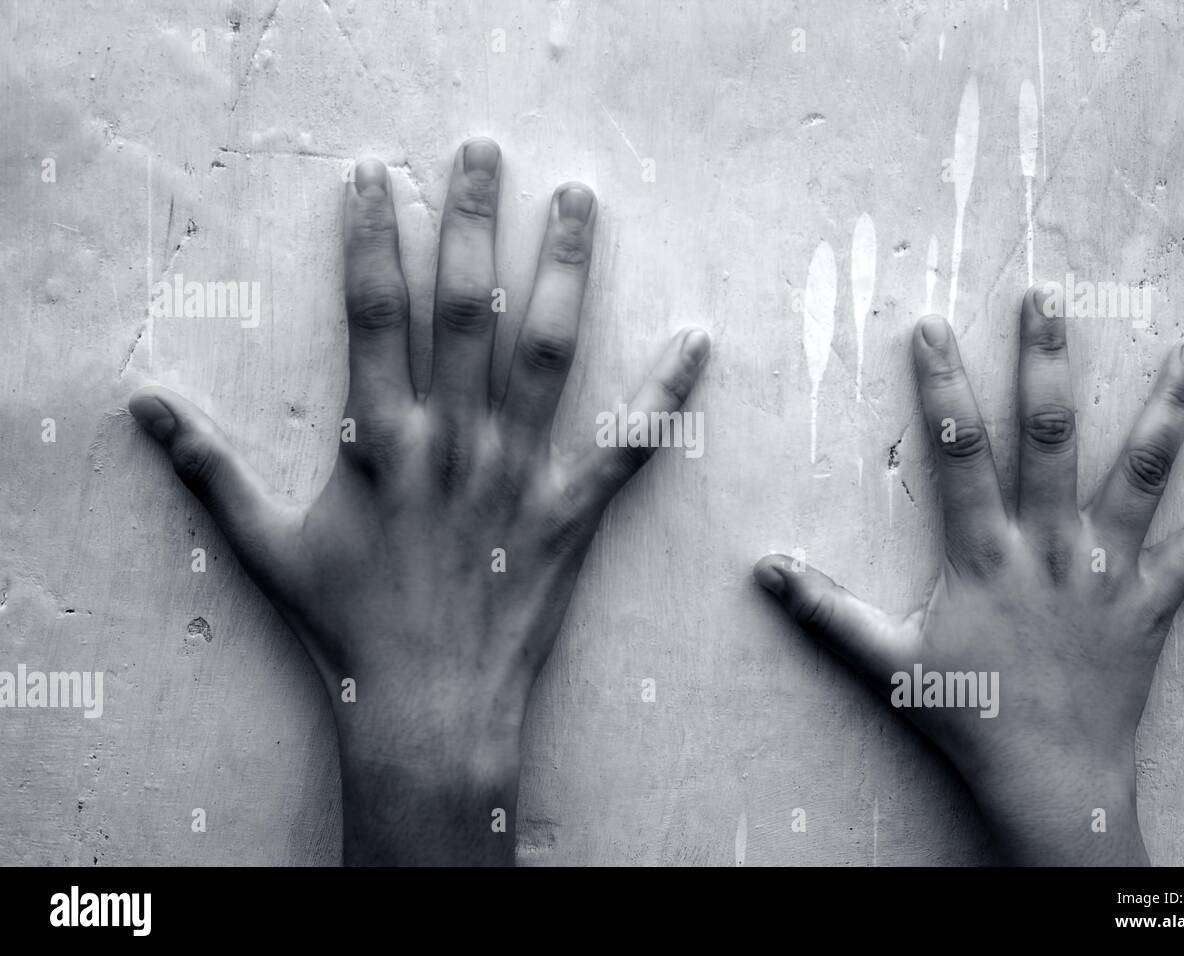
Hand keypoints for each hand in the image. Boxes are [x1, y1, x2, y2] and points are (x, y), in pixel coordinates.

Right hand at [129, 139, 709, 863]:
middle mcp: (453, 441)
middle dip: (471, 221)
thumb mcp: (266, 546)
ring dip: (562, 271)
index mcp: (381, 440)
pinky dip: (663, 398)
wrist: (426, 710)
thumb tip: (146, 408)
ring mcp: (518, 475)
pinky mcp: (569, 516)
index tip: (377, 172)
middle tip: (484, 149)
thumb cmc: (347, 626)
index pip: (373, 313)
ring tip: (579, 200)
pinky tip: (697, 341)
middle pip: (465, 308)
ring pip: (545, 354)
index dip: (371, 237)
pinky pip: (625, 449)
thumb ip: (210, 471)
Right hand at [754, 289, 1183, 864]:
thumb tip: (765, 569)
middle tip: (1049, 300)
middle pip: (1049, 440)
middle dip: (1045, 365)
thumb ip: (826, 610)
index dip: (943, 388)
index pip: (960, 454)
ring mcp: (1108, 571)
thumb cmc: (968, 715)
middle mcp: (1050, 548)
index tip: (934, 328)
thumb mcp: (887, 661)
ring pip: (1139, 477)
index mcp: (985, 554)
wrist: (1048, 777)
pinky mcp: (1151, 602)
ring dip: (1164, 411)